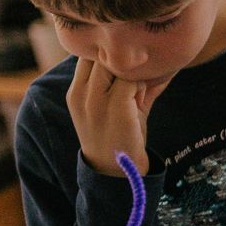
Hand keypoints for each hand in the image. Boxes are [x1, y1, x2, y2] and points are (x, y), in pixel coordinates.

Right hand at [67, 58, 167, 175]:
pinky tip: (140, 101)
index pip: (86, 55)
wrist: (117, 171)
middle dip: (120, 62)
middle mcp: (81, 94)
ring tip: (136, 94)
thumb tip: (150, 59)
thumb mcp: (115, 107)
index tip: (122, 66)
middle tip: (133, 80)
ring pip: (117, 66)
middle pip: (101, 56)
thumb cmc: (118, 136)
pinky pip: (133, 81)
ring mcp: (96, 101)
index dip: (107, 55)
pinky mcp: (117, 108)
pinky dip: (142, 85)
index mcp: (75, 92)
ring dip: (132, 74)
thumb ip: (125, 82)